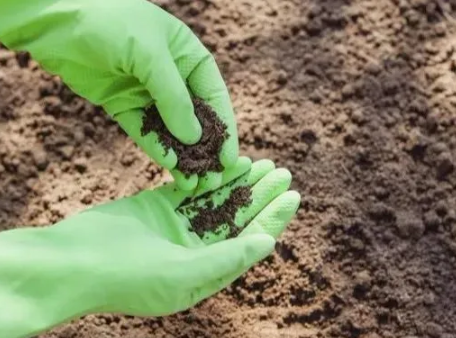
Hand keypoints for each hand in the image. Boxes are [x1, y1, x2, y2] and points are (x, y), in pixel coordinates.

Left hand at [0, 0, 236, 189]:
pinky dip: (157, 148)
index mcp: (189, 57)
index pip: (215, 98)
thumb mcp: (150, 55)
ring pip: (171, 130)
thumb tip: (194, 138)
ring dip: (183, 156)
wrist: (56, 18)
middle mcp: (173, 77)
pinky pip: (144, 131)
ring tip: (193, 184)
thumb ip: (174, 98)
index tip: (230, 159)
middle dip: (205, 150)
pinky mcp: (124, 105)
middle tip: (212, 180)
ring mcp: (148, 93)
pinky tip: (169, 165)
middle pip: (196, 119)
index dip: (225, 129)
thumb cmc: (111, 22)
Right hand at [0, 157, 299, 337]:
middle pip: (238, 220)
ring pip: (217, 201)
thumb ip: (227, 258)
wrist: (72, 262)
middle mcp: (195, 251)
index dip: (273, 220)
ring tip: (265, 163)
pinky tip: (232, 161)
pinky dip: (212, 175)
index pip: (249, 244)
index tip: (293, 196)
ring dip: (240, 183)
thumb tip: (269, 243)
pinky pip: (193, 188)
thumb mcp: (183, 274)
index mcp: (206, 274)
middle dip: (261, 196)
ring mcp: (177, 227)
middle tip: (284, 172)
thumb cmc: (127, 277)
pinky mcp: (159, 206)